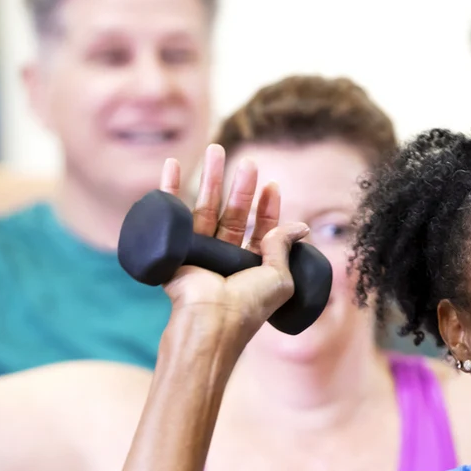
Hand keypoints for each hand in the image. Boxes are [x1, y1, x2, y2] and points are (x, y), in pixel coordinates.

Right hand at [158, 145, 308, 346]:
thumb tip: (301, 227)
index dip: (267, 209)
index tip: (272, 186)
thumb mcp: (279, 278)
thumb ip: (284, 248)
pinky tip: (173, 164)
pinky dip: (170, 189)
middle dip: (240, 188)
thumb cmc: (248, 307)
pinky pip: (172, 214)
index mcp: (250, 269)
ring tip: (216, 149)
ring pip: (205, 209)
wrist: (211, 321)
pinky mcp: (174, 250)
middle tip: (248, 163)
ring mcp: (199, 254)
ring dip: (210, 179)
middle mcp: (224, 261)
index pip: (260, 231)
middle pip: (233, 215)